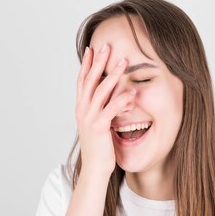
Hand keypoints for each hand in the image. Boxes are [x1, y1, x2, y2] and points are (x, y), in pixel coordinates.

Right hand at [76, 43, 135, 177]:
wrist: (95, 170)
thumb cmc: (100, 150)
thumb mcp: (100, 126)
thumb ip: (105, 110)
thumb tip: (119, 98)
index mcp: (81, 109)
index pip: (82, 82)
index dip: (87, 65)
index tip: (92, 49)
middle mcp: (82, 111)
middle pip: (90, 81)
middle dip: (99, 62)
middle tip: (107, 45)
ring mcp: (89, 119)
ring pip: (100, 91)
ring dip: (112, 75)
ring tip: (123, 61)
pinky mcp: (99, 128)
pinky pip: (111, 109)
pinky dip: (122, 99)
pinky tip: (132, 92)